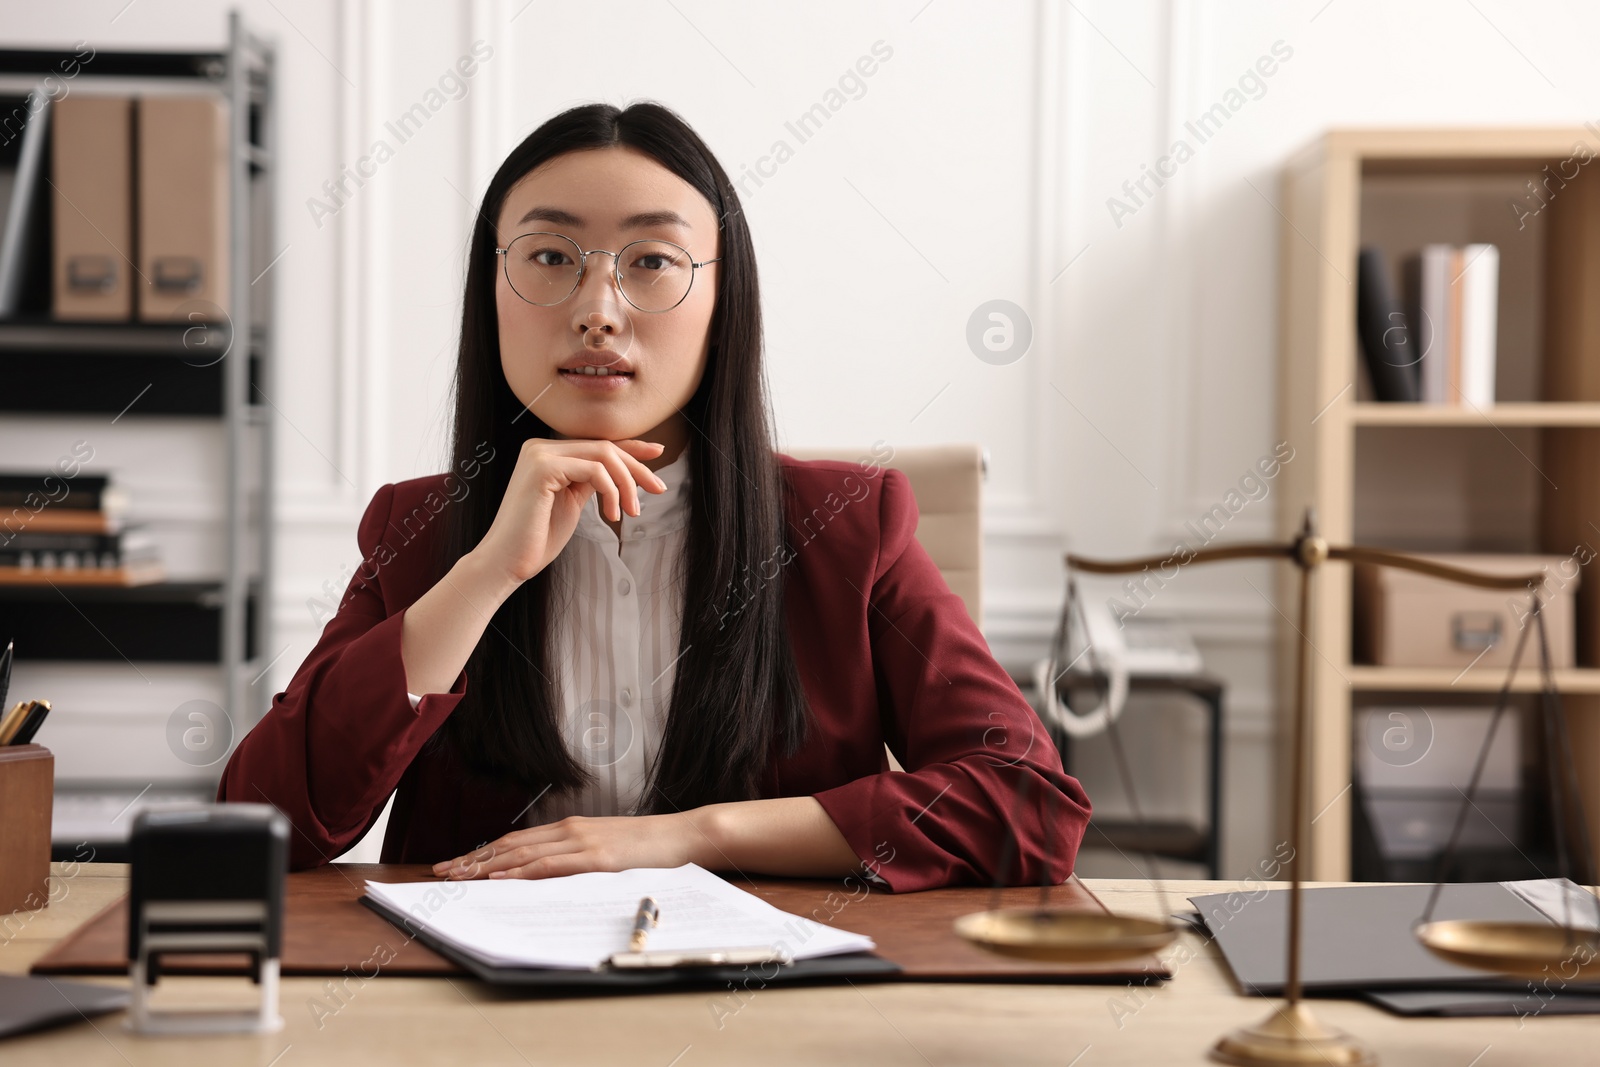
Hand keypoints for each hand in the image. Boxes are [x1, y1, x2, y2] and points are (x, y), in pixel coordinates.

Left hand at [432, 811, 719, 879]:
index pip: (517, 840)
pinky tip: (501, 877)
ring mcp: (583, 843)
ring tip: (460, 876)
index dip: (484, 851)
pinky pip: (551, 865)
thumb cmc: (650, 847)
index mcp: (572, 828)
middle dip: (473, 859)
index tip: (458, 863)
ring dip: (487, 866)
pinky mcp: (596, 858)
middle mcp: (571, 830)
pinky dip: (522, 871)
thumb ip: (579, 857)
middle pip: (511, 844)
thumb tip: (550, 874)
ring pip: (523, 854)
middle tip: (443, 871)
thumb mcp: (608, 849)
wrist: (683, 835)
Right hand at [471, 438, 666, 585]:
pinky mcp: (542, 468)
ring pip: (603, 455)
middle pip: (604, 447)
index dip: (630, 448)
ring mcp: (539, 454)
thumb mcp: (572, 501)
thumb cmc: (537, 539)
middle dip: (636, 468)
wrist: (506, 561)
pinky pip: (594, 470)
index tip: (657, 453)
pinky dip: (611, 491)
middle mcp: (540, 447)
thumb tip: (621, 470)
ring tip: (632, 512)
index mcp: (546, 453)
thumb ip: (590, 480)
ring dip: (627, 484)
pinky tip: (613, 515)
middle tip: (659, 489)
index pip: (596, 445)